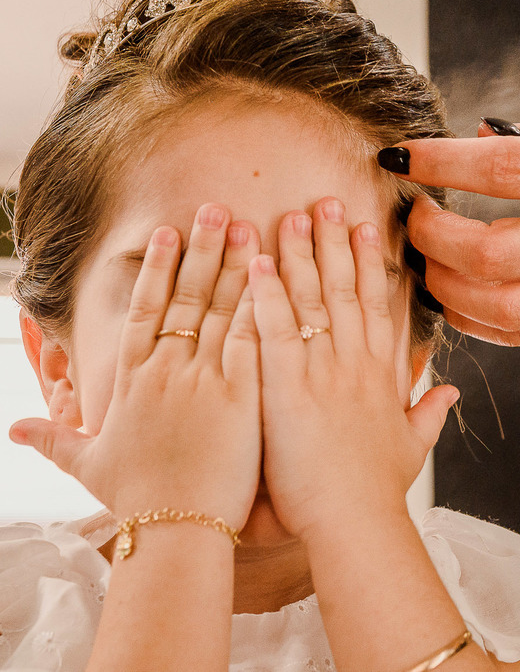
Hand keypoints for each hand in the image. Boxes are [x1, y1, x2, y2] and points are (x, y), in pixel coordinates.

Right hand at [10, 205, 261, 526]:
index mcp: (133, 381)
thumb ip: (56, 437)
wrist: (176, 531)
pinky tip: (274, 275)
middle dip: (202, 249)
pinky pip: (253, 339)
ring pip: (221, 309)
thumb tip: (15, 428)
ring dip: (235, 264)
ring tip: (247, 224)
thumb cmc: (137, 500)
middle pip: (185, 297)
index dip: (157, 268)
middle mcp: (167, 371)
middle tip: (216, 208)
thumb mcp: (88, 463)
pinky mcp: (243, 395)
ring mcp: (205, 379)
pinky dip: (263, 304)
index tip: (168, 231)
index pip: (143, 310)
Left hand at [248, 197, 458, 541]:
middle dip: (336, 240)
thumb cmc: (380, 491)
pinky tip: (256, 260)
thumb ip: (429, 413)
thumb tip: (450, 393)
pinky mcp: (288, 386)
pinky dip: (266, 292)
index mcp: (384, 374)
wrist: (356, 520)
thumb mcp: (413, 446)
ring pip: (314, 297)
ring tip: (293, 212)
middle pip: (347, 288)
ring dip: (302, 252)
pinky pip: (274, 328)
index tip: (368, 227)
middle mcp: (357, 362)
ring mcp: (324, 370)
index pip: (380, 305)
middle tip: (327, 199)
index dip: (373, 263)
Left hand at [388, 93, 519, 344]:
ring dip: (448, 288)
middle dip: (432, 236)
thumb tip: (478, 135)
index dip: (440, 164)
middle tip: (413, 215)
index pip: (502, 170)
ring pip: (505, 307)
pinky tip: (458, 297)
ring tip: (428, 263)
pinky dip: (479, 321)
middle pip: (492, 251)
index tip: (400, 155)